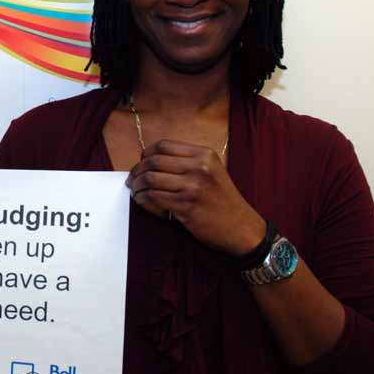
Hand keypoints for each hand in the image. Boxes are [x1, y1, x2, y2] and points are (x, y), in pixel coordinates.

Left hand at [126, 140, 265, 255]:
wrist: (240, 227)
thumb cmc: (222, 201)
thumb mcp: (211, 171)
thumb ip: (187, 163)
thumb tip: (150, 161)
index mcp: (204, 154)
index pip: (163, 145)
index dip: (146, 154)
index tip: (141, 163)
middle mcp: (199, 167)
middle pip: (153, 161)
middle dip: (137, 170)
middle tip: (132, 179)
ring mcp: (193, 186)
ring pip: (150, 178)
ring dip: (137, 186)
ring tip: (136, 191)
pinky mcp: (186, 205)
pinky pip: (153, 197)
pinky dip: (142, 198)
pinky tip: (142, 201)